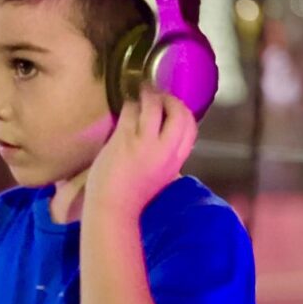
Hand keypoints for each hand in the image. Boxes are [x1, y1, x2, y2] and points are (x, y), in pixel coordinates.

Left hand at [85, 86, 197, 215]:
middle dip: (171, 100)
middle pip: (179, 112)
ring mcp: (144, 142)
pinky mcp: (123, 138)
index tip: (174, 108)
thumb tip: (166, 136)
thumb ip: (167, 157)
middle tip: (160, 97)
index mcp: (176, 161)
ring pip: (154, 105)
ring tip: (143, 94)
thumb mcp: (161, 177)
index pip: (191, 127)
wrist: (111, 209)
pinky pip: (131, 110)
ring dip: (149, 96)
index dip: (184, 112)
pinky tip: (127, 106)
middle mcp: (165, 150)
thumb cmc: (132, 197)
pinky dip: (130, 104)